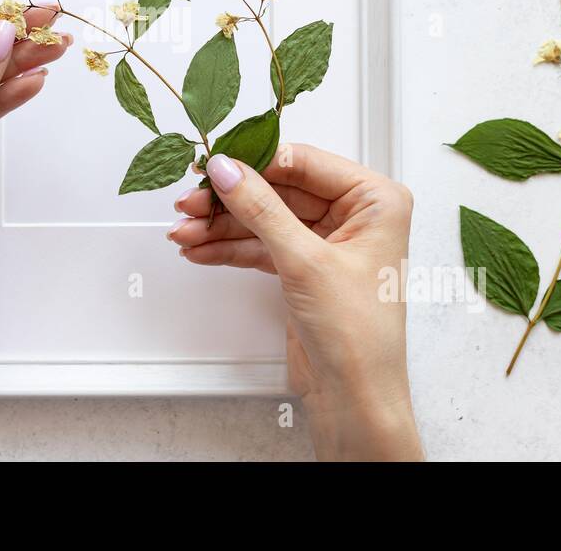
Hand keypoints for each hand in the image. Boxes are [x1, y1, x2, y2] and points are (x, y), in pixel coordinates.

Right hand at [170, 144, 421, 460]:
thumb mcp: (305, 261)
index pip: (304, 163)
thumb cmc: (359, 336)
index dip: (255, 162)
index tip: (215, 164)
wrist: (354, 398)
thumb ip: (261, 209)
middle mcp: (356, 216)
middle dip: (231, 200)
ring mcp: (328, 243)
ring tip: (185, 231)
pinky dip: (230, 248)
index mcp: (376, 200)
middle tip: (191, 201)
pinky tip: (201, 249)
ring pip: (265, 219)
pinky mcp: (305, 268)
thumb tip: (228, 170)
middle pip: (279, 191)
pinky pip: (262, 245)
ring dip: (223, 226)